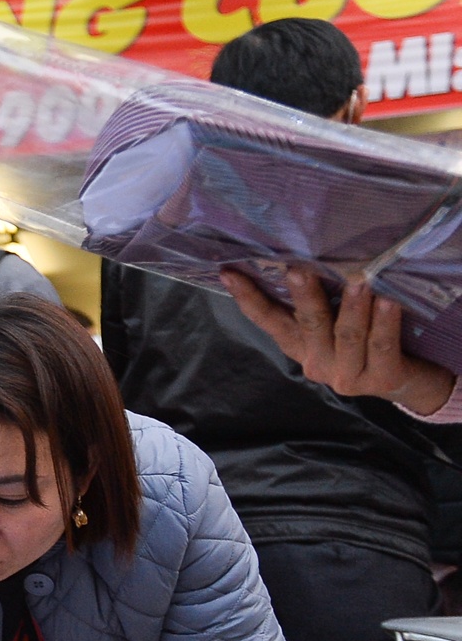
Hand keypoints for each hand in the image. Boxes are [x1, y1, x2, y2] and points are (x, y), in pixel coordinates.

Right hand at [221, 268, 456, 414]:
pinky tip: (389, 302)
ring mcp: (348, 375)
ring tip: (359, 280)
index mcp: (301, 347)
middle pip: (309, 325)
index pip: (268, 320)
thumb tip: (303, 259)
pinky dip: (385, 323)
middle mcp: (317, 363)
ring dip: (352, 307)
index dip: (248, 298)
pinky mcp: (381, 379)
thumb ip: (320, 305)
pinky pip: (381, 346)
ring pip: (347, 336)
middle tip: (297, 271)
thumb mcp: (337, 325)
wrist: (411, 381)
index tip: (229, 273)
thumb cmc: (370, 342)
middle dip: (303, 297)